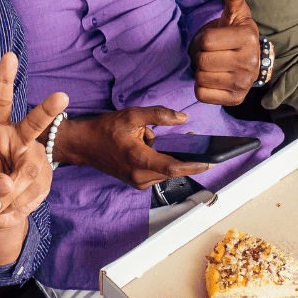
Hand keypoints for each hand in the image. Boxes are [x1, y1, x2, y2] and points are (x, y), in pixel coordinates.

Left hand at [0, 53, 67, 264]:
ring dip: (11, 195)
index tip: (9, 56)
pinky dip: (19, 205)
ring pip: (31, 171)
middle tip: (62, 96)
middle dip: (48, 110)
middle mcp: (18, 138)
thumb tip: (6, 185)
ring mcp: (34, 156)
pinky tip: (10, 207)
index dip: (4, 79)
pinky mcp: (45, 177)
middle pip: (34, 124)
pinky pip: (36, 191)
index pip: (0, 102)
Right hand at [52, 106, 209, 188]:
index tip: (212, 161)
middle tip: (189, 137)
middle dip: (182, 154)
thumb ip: (158, 115)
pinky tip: (146, 146)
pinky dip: (158, 159)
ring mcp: (138, 181)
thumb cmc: (105, 129)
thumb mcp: (132, 115)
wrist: (84, 145)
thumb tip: (182, 118)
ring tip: (149, 138)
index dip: (195, 165)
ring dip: (167, 155)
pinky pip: (157, 171)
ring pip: (165, 170)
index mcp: (139, 159)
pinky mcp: (136, 182)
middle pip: (172, 168)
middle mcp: (140, 176)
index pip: (174, 166)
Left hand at [190, 0, 260, 105]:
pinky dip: (202, 87)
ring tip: (213, 64)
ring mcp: (243, 84)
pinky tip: (213, 78)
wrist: (251, 60)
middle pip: (202, 61)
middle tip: (211, 53)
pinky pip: (201, 94)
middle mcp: (249, 64)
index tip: (214, 39)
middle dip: (200, 55)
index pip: (206, 42)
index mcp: (247, 39)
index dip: (203, 40)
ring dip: (200, 71)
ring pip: (200, 78)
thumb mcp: (235, 13)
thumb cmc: (237, 33)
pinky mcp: (235, 99)